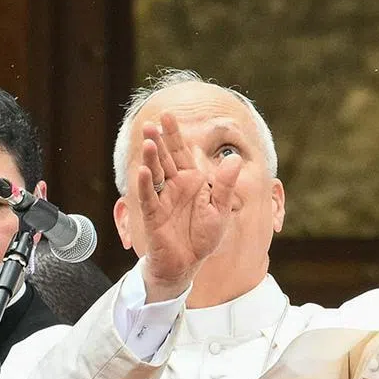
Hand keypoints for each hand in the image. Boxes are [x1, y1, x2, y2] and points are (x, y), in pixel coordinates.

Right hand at [136, 112, 241, 301]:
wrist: (189, 263)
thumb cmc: (203, 236)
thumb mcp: (220, 209)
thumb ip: (224, 184)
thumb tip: (234, 158)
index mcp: (190, 180)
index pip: (181, 152)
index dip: (174, 134)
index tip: (168, 115)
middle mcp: (174, 185)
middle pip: (164, 158)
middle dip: (158, 141)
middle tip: (150, 124)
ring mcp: (162, 198)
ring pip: (154, 173)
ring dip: (151, 158)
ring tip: (148, 142)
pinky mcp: (153, 214)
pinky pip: (148, 197)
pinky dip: (145, 184)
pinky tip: (143, 171)